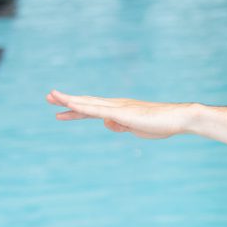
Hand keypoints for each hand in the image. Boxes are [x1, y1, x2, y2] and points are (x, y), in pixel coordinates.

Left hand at [47, 90, 195, 138]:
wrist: (178, 119)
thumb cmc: (160, 124)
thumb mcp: (136, 129)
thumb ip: (121, 126)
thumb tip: (107, 123)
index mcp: (119, 110)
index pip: (92, 108)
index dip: (75, 108)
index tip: (60, 109)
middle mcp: (115, 105)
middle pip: (86, 102)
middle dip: (67, 100)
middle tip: (48, 97)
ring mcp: (118, 108)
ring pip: (88, 103)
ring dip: (70, 100)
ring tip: (52, 97)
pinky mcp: (121, 113)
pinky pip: (97, 109)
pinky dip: (82, 106)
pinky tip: (70, 104)